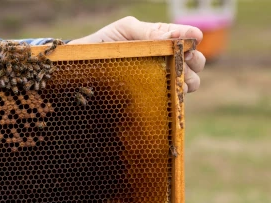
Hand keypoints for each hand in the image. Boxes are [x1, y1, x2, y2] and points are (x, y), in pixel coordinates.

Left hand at [68, 16, 205, 93]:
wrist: (81, 70)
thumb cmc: (102, 45)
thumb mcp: (123, 31)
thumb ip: (146, 32)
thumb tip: (171, 37)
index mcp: (160, 39)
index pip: (185, 37)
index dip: (192, 37)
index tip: (193, 40)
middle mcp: (165, 59)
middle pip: (194, 60)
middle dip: (195, 60)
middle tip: (184, 61)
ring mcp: (161, 78)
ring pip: (190, 80)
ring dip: (189, 80)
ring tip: (179, 81)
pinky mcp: (153, 96)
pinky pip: (172, 98)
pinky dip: (177, 95)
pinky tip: (172, 93)